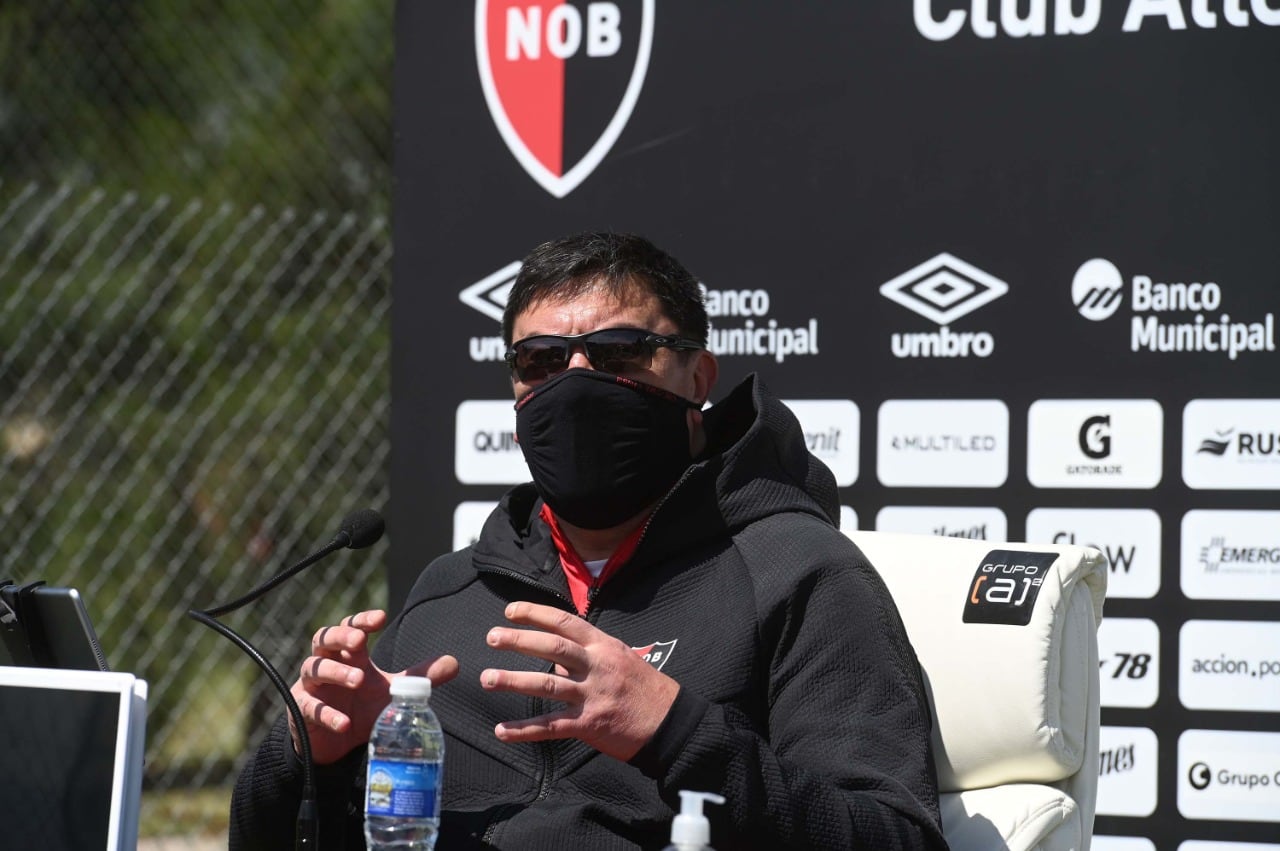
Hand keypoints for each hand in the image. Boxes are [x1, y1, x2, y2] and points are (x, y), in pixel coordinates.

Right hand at [288, 609, 458, 764]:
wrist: (336, 744)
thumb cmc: (363, 708)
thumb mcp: (392, 692)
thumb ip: (419, 677)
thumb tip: (454, 663)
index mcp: (349, 656)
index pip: (350, 628)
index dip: (362, 620)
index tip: (380, 617)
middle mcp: (327, 664)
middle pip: (323, 639)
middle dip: (341, 636)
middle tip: (360, 640)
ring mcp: (311, 687)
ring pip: (313, 668)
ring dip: (335, 671)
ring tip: (358, 680)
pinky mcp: (302, 711)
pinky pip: (310, 709)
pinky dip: (327, 714)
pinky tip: (344, 722)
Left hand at [480, 601, 679, 760]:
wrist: (670, 722)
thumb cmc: (644, 688)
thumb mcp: (621, 657)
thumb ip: (589, 653)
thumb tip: (556, 654)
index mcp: (603, 646)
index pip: (565, 622)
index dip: (535, 613)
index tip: (510, 611)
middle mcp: (597, 666)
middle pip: (552, 647)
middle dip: (519, 640)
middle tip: (491, 637)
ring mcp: (593, 695)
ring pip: (547, 684)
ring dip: (513, 681)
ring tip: (487, 679)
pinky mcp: (589, 724)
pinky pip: (551, 726)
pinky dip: (524, 730)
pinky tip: (501, 731)